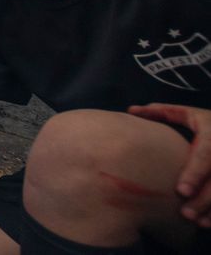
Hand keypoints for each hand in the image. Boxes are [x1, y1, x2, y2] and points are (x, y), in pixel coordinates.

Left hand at [128, 103, 210, 224]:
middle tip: (185, 213)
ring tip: (195, 221)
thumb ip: (163, 112)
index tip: (180, 191)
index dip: (195, 173)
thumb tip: (131, 110)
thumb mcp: (190, 114)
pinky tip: (206, 223)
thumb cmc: (210, 123)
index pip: (207, 155)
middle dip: (203, 199)